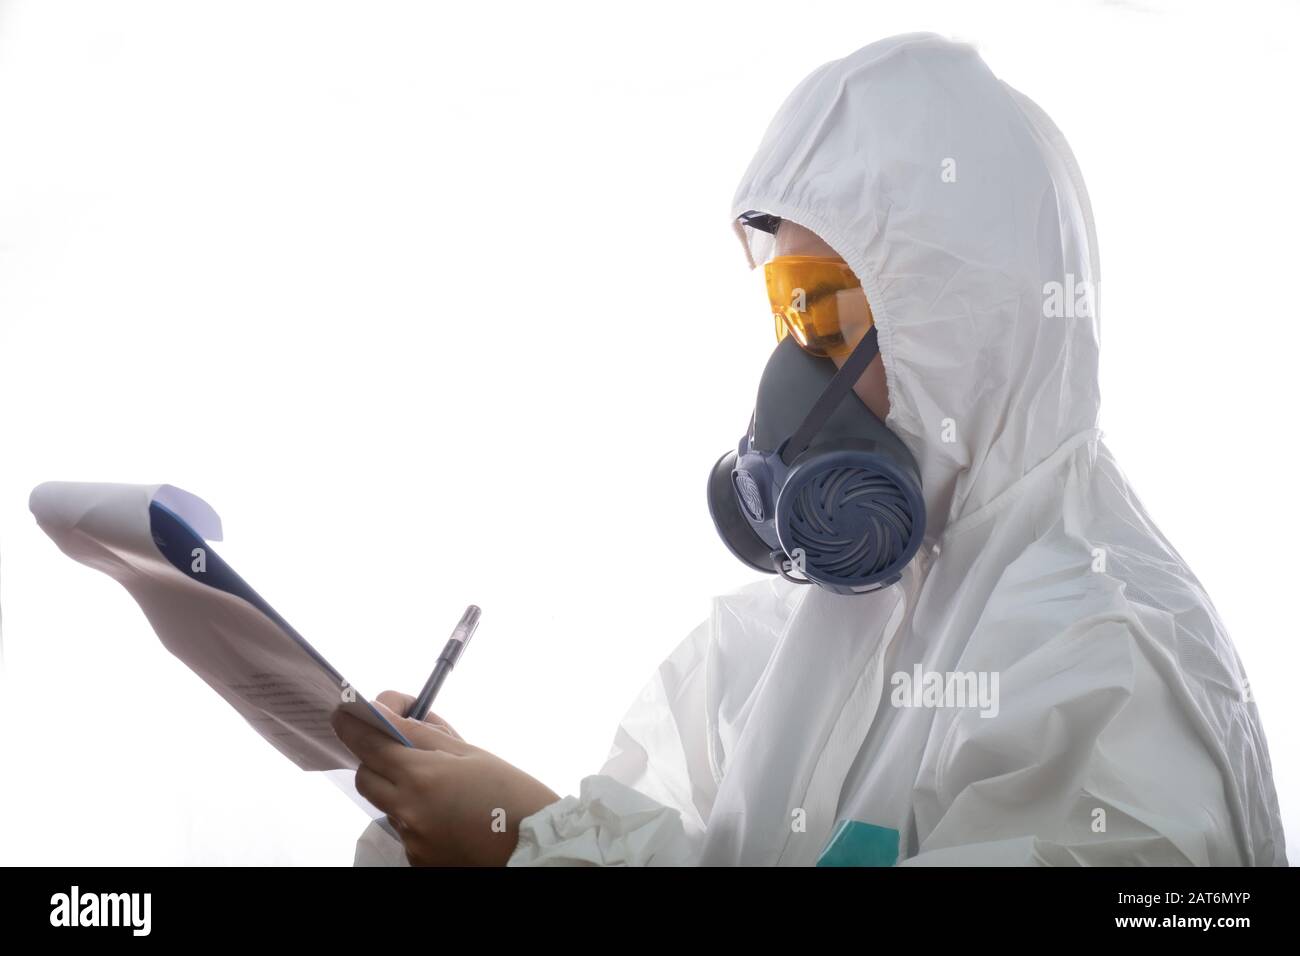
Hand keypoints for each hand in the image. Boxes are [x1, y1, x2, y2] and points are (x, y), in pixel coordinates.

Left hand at [332, 691, 560, 865]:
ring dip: (399, 787)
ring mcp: (411, 839)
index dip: (352, 724)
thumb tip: (393, 716)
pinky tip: (448, 814)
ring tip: (440, 788)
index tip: (344, 712)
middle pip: (366, 776)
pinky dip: (417, 815)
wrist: (535, 847)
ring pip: (385, 802)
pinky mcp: (417, 859)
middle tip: (403, 750)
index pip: (368, 743)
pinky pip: (404, 828)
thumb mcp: (471, 753)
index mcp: (422, 775)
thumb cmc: (513, 793)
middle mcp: (408, 809)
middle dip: (376, 757)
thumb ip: (426, 735)